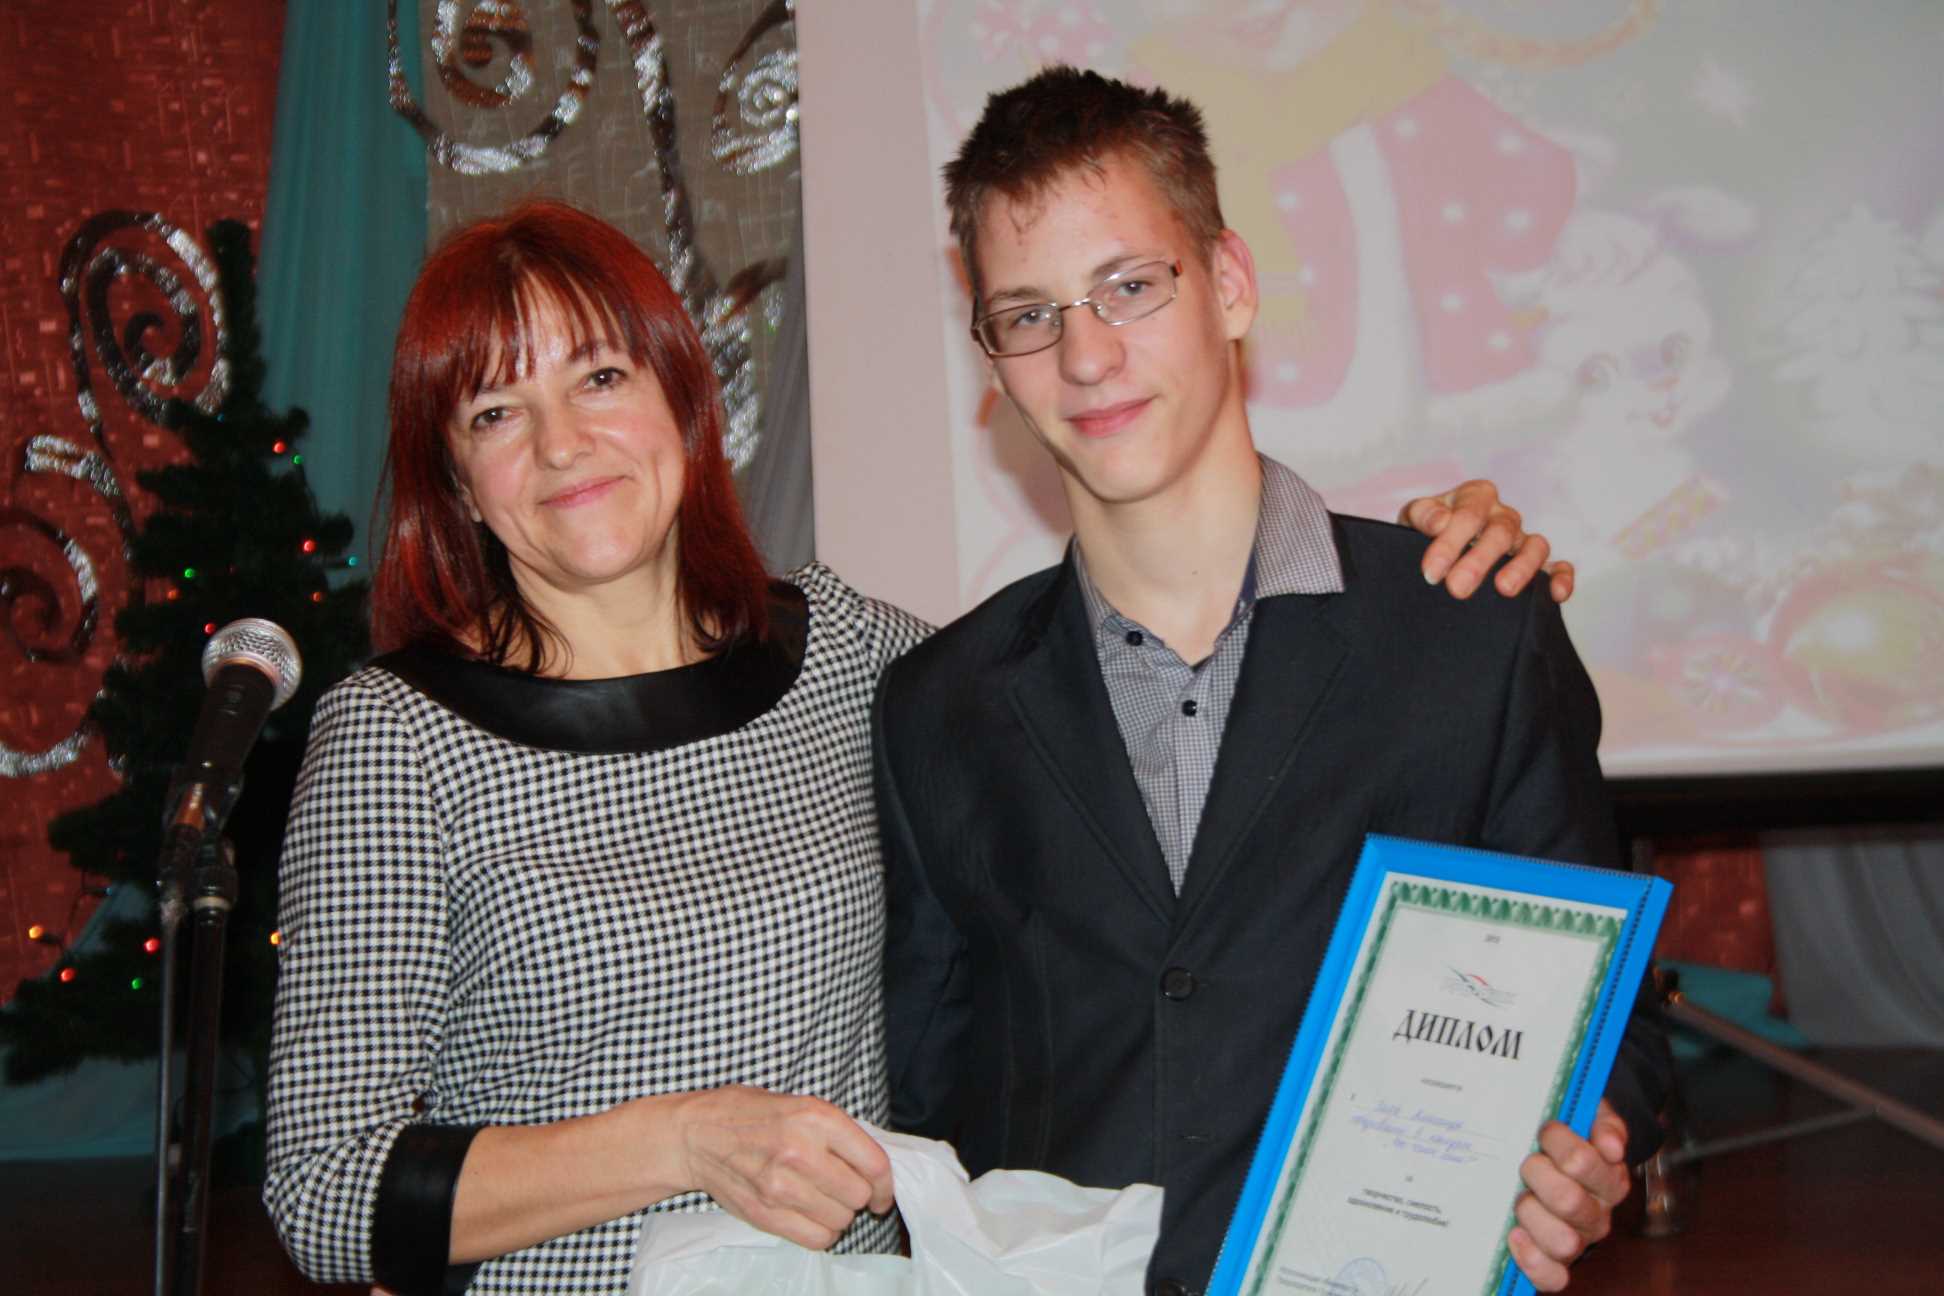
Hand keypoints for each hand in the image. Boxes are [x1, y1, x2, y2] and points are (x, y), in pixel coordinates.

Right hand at [673, 1085, 893, 1249]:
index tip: (882, 1193)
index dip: (885, 1184)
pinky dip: (821, 1233)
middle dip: (858, 1196)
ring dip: (838, 1215)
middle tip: (845, 1190)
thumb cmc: (750, 1114)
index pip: (873, 1163)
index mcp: (816, 1118)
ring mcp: (781, 1187)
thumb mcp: (800, 1103)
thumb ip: (837, 1132)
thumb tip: (873, 1165)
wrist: (696, 1135)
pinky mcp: (765, 1214)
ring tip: (823, 1200)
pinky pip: (816, 1239)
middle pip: (858, 1196)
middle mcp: (801, 1152)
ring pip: (840, 1220)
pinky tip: (812, 1217)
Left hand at [1399, 480, 1574, 602]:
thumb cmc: (1424, 531)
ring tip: (1504, 589)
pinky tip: (1557, 594)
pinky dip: (1561, 577)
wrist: (1431, 550)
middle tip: (1457, 588)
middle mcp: (1502, 515)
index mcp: (1475, 496)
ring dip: (1522, 567)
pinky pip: (1557, 567)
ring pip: (1535, 546)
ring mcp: (1521, 540)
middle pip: (1501, 531)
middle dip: (1479, 561)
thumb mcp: (1414, 517)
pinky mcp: (1536, 565)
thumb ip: (1423, 515)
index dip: (1450, 542)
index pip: (1469, 514)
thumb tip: (1440, 522)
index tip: (1431, 572)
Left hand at [1508, 1100, 1629, 1290]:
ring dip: (1532, 1215)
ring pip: (1562, 1241)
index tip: (1544, 1129)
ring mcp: (1578, 1240)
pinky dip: (1533, 1260)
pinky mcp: (1557, 1262)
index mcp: (1608, 1178)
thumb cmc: (1570, 1140)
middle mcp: (1597, 1213)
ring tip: (1520, 1198)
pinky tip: (1515, 1235)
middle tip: (1527, 1163)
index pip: (1582, 1161)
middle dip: (1536, 1176)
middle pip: (1568, 1201)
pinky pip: (1554, 1277)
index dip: (1556, 1142)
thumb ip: (1605, 1124)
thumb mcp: (1591, 1119)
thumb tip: (1611, 1146)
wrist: (1559, 1167)